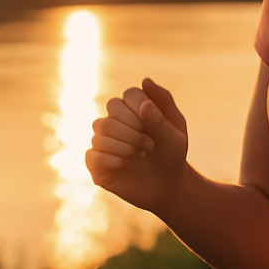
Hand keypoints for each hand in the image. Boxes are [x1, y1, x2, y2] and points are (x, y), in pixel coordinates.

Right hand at [85, 77, 189, 215]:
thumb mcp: (175, 133)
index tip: (153, 124)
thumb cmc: (172, 156)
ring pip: (100, 131)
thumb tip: (145, 81)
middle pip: (112, 109)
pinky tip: (126, 165)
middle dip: (132, 128)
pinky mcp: (96, 162)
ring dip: (125, 145)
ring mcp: (103, 141)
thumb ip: (161, 109)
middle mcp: (115, 121)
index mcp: (134, 108)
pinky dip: (112, 159)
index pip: (129, 94)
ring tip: (142, 155)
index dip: (140, 108)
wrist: (169, 186)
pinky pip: (93, 154)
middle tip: (150, 145)